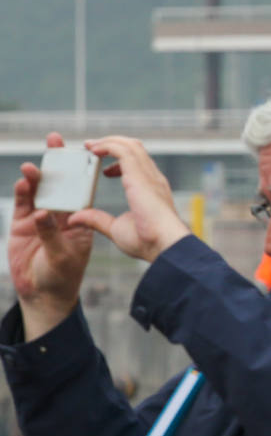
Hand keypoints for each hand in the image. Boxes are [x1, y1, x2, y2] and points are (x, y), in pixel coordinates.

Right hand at [9, 133, 95, 336]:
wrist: (43, 295)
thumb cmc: (63, 276)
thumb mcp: (63, 256)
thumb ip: (52, 235)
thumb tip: (44, 214)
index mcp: (81, 218)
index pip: (83, 189)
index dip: (82, 169)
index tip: (84, 149)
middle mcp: (61, 214)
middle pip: (60, 183)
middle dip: (57, 162)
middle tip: (55, 140)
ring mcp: (40, 218)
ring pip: (39, 190)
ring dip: (37, 177)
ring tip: (35, 166)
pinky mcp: (22, 225)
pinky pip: (22, 205)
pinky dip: (22, 194)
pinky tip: (23, 184)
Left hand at [68, 136, 190, 262]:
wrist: (164, 244)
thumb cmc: (147, 242)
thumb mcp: (116, 229)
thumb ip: (97, 220)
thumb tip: (74, 218)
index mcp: (151, 190)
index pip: (138, 165)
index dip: (120, 162)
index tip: (102, 169)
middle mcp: (152, 179)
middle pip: (135, 148)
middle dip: (113, 144)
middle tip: (92, 149)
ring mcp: (148, 175)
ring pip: (129, 144)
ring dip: (108, 141)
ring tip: (90, 146)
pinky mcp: (139, 175)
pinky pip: (122, 150)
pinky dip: (107, 145)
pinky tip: (93, 150)